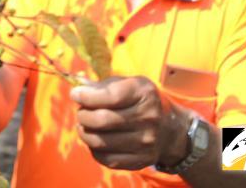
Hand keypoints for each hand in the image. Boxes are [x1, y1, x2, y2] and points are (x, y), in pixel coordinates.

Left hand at [70, 76, 189, 170]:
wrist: (170, 129)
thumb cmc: (140, 101)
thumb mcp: (128, 84)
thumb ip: (102, 85)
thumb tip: (77, 85)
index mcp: (144, 92)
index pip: (111, 96)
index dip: (87, 96)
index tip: (75, 94)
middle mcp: (148, 117)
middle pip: (102, 120)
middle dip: (83, 115)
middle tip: (80, 112)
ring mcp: (146, 142)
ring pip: (100, 141)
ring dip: (84, 133)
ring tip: (84, 126)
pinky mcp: (141, 160)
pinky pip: (106, 159)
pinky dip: (94, 150)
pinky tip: (95, 139)